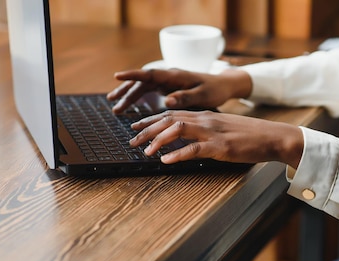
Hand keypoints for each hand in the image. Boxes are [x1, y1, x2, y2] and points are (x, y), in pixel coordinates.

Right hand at [107, 68, 251, 113]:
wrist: (222, 85)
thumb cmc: (214, 90)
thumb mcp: (203, 95)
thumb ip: (185, 97)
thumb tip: (167, 101)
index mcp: (175, 76)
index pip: (150, 73)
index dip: (133, 75)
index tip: (117, 76)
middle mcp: (168, 76)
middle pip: (142, 82)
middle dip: (127, 93)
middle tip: (115, 106)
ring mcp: (166, 82)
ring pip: (143, 87)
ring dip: (129, 96)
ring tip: (115, 108)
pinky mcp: (167, 88)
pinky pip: (148, 92)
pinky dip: (137, 98)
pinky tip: (127, 106)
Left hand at [129, 110, 304, 168]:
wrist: (273, 136)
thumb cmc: (251, 136)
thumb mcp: (225, 129)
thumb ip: (207, 131)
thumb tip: (191, 139)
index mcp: (206, 115)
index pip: (173, 114)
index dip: (152, 120)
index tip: (137, 127)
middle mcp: (206, 120)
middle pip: (169, 120)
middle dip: (148, 130)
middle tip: (132, 140)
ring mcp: (213, 132)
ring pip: (178, 131)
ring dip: (158, 140)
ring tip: (145, 150)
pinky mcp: (221, 147)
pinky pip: (194, 149)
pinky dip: (178, 154)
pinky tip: (166, 160)